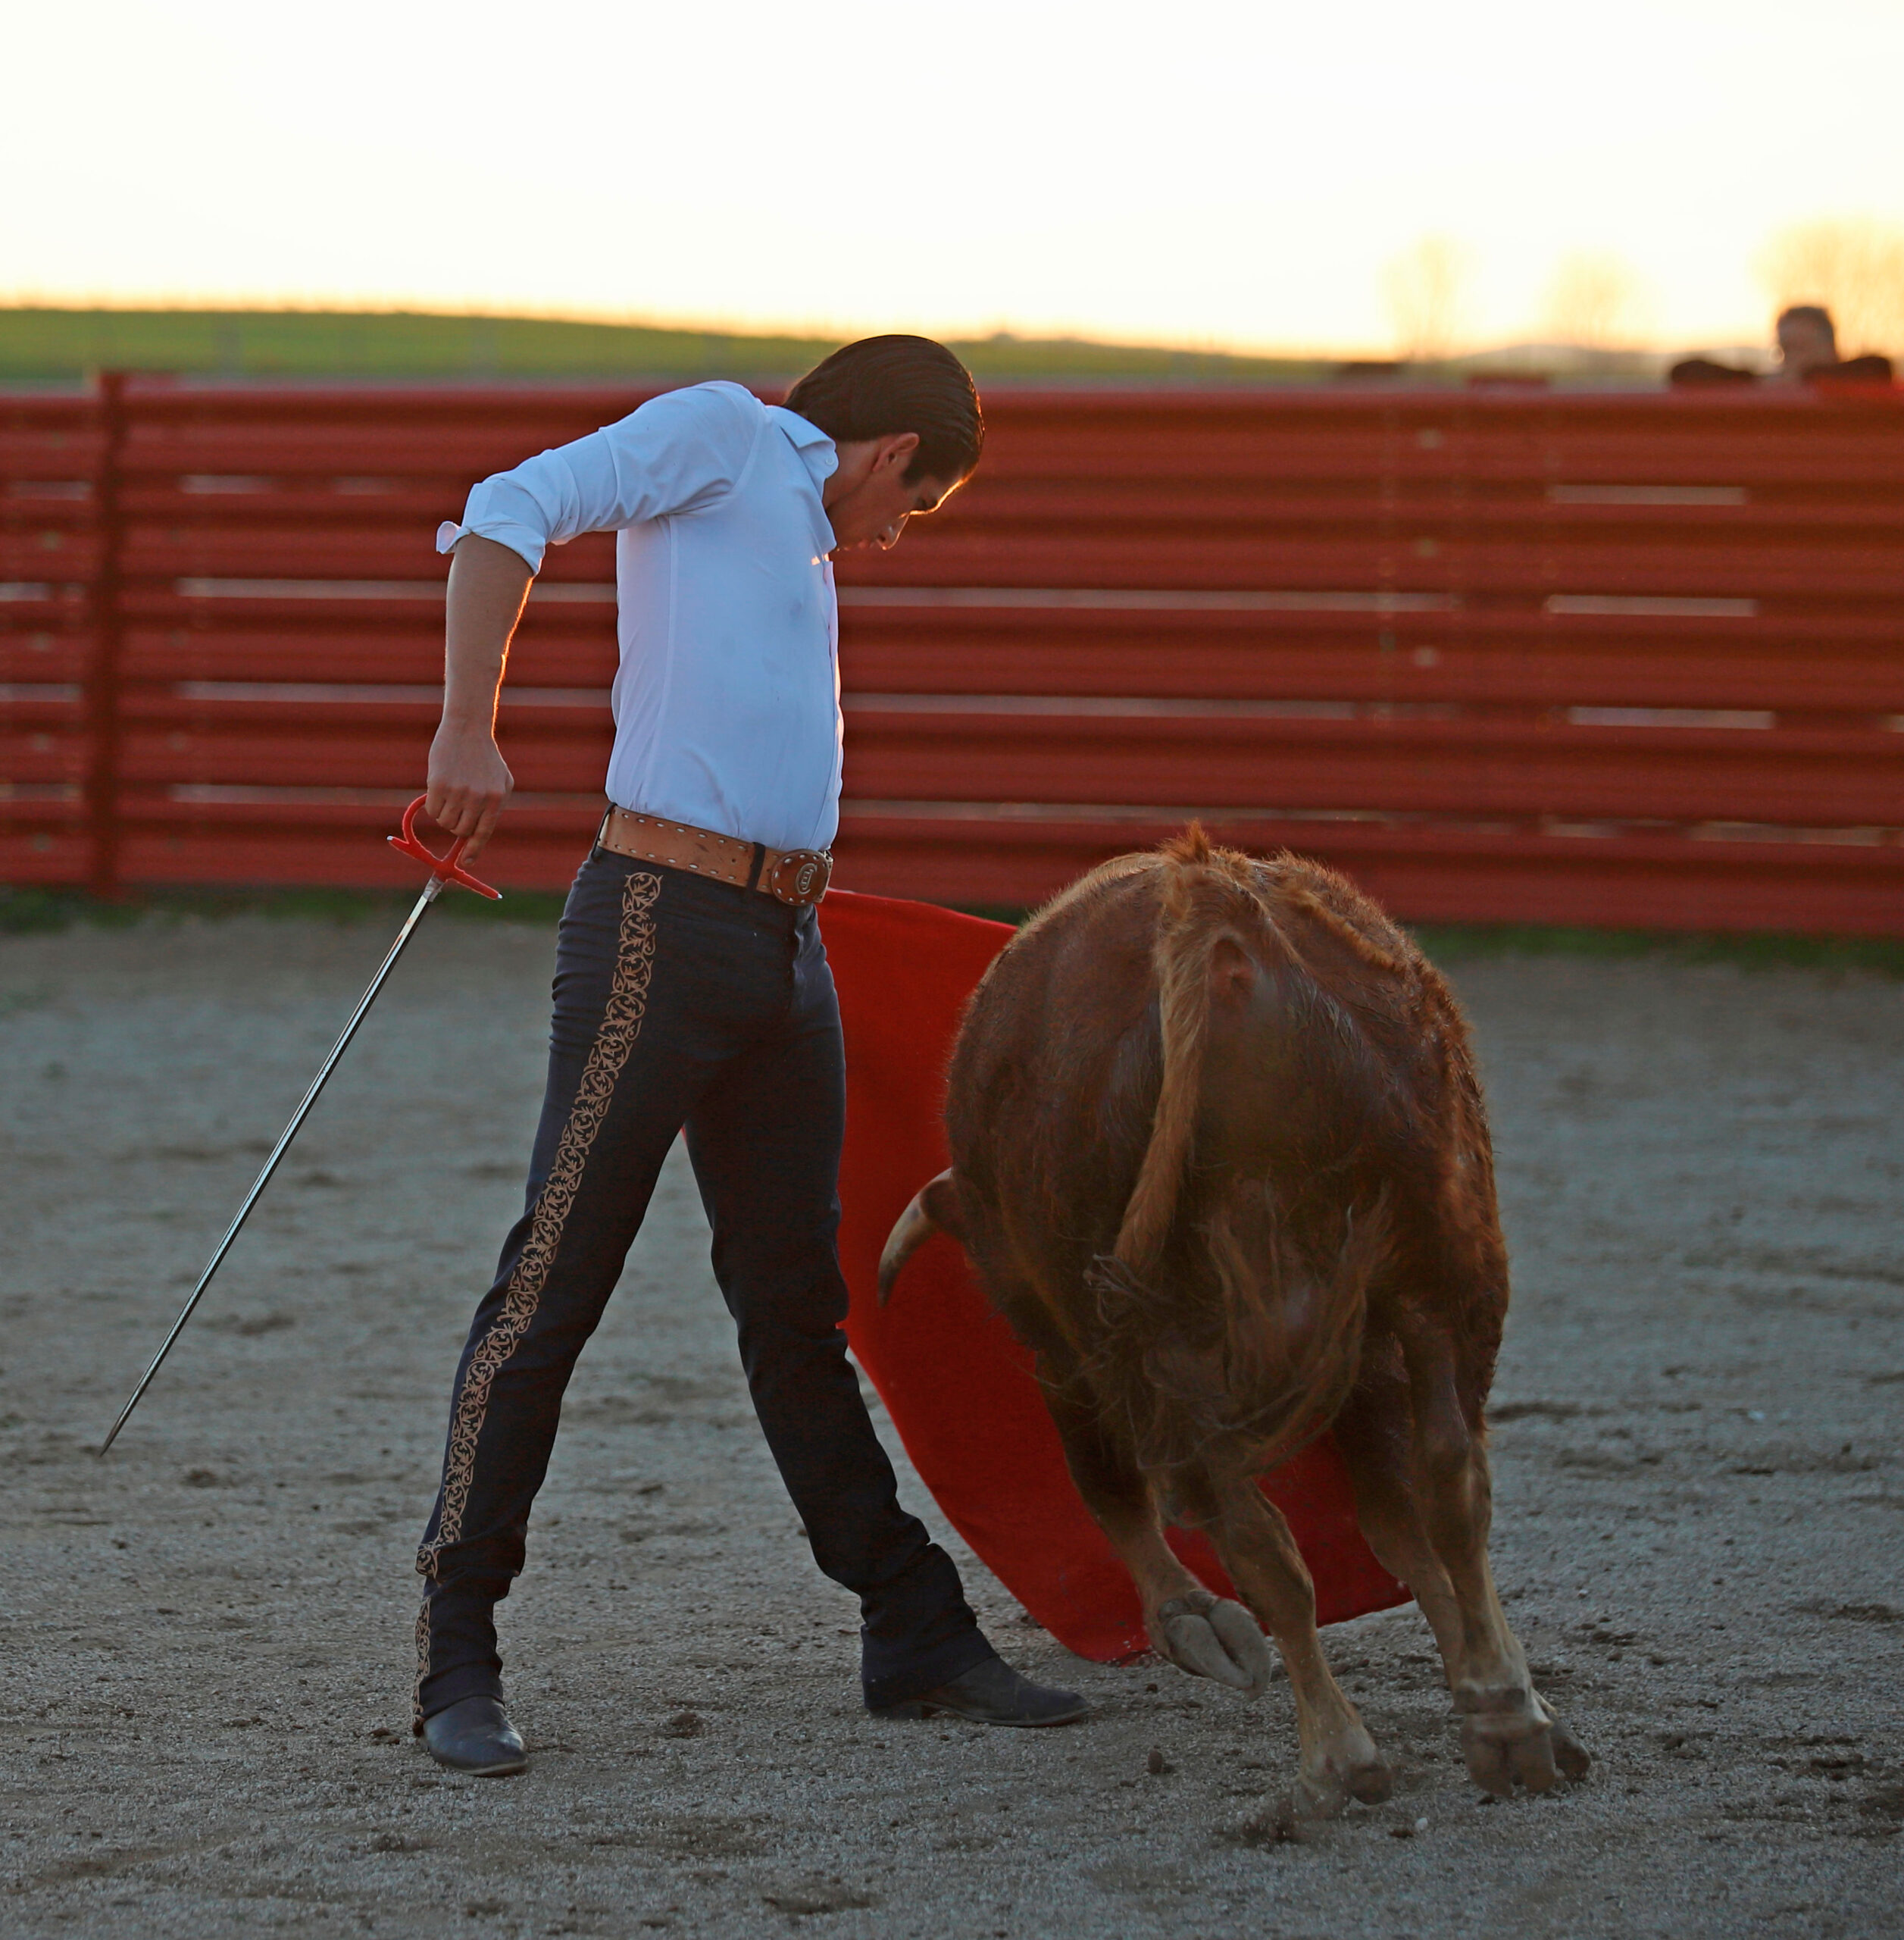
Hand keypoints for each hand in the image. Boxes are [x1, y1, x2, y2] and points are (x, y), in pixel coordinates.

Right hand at [426, 723, 513, 860]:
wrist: (467, 729)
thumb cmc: (486, 757)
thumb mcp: (501, 781)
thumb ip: (494, 808)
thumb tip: (477, 837)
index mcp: (496, 798)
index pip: (483, 833)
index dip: (473, 850)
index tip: (466, 862)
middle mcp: (478, 797)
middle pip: (460, 831)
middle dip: (457, 826)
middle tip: (457, 812)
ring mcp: (457, 791)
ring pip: (445, 822)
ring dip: (445, 814)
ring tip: (451, 795)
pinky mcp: (437, 784)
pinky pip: (432, 810)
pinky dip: (433, 805)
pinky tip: (441, 787)